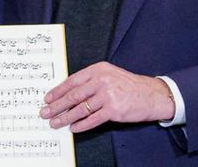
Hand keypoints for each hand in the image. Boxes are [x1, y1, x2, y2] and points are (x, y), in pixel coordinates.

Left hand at [38, 62, 175, 131]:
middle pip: (73, 95)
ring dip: (65, 117)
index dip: (58, 91)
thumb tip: (68, 94)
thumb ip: (90, 81)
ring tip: (56, 122)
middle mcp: (102, 81)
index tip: (47, 99)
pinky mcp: (114, 110)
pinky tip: (73, 128)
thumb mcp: (109, 75)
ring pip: (81, 109)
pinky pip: (93, 119)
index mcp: (98, 70)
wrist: (152, 95)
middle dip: (57, 106)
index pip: (72, 81)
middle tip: (45, 112)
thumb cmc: (129, 86)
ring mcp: (108, 95)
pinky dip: (81, 125)